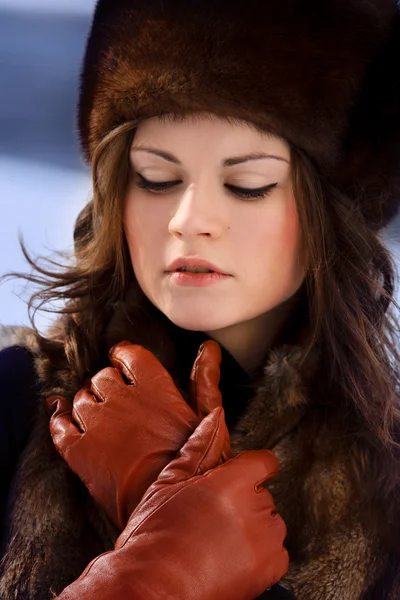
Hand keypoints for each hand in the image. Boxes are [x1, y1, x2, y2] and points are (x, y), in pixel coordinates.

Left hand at [46, 340, 230, 529]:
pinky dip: (59, 419)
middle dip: (108, 386)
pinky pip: (59, 425)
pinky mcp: (79, 451)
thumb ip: (205, 379)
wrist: (173, 510)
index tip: (124, 364)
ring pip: (80, 398)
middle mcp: (121, 397)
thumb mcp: (207, 417)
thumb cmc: (195, 463)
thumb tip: (209, 348)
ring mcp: (97, 423)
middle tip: (119, 403)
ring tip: (100, 419)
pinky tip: (64, 419)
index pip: (129, 355)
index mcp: (153, 385)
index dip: (123, 358)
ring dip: (87, 404)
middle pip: (102, 377)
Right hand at [57, 407, 288, 599]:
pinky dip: (260, 557)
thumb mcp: (168, 483)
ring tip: (219, 541)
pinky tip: (230, 560)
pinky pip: (277, 553)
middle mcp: (255, 507)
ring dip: (253, 528)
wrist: (151, 588)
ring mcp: (265, 539)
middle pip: (262, 495)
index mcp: (232, 481)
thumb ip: (199, 447)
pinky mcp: (270, 568)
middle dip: (244, 502)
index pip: (264, 462)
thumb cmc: (154, 536)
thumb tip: (215, 417)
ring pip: (270, 523)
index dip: (252, 469)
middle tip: (213, 517)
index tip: (240, 480)